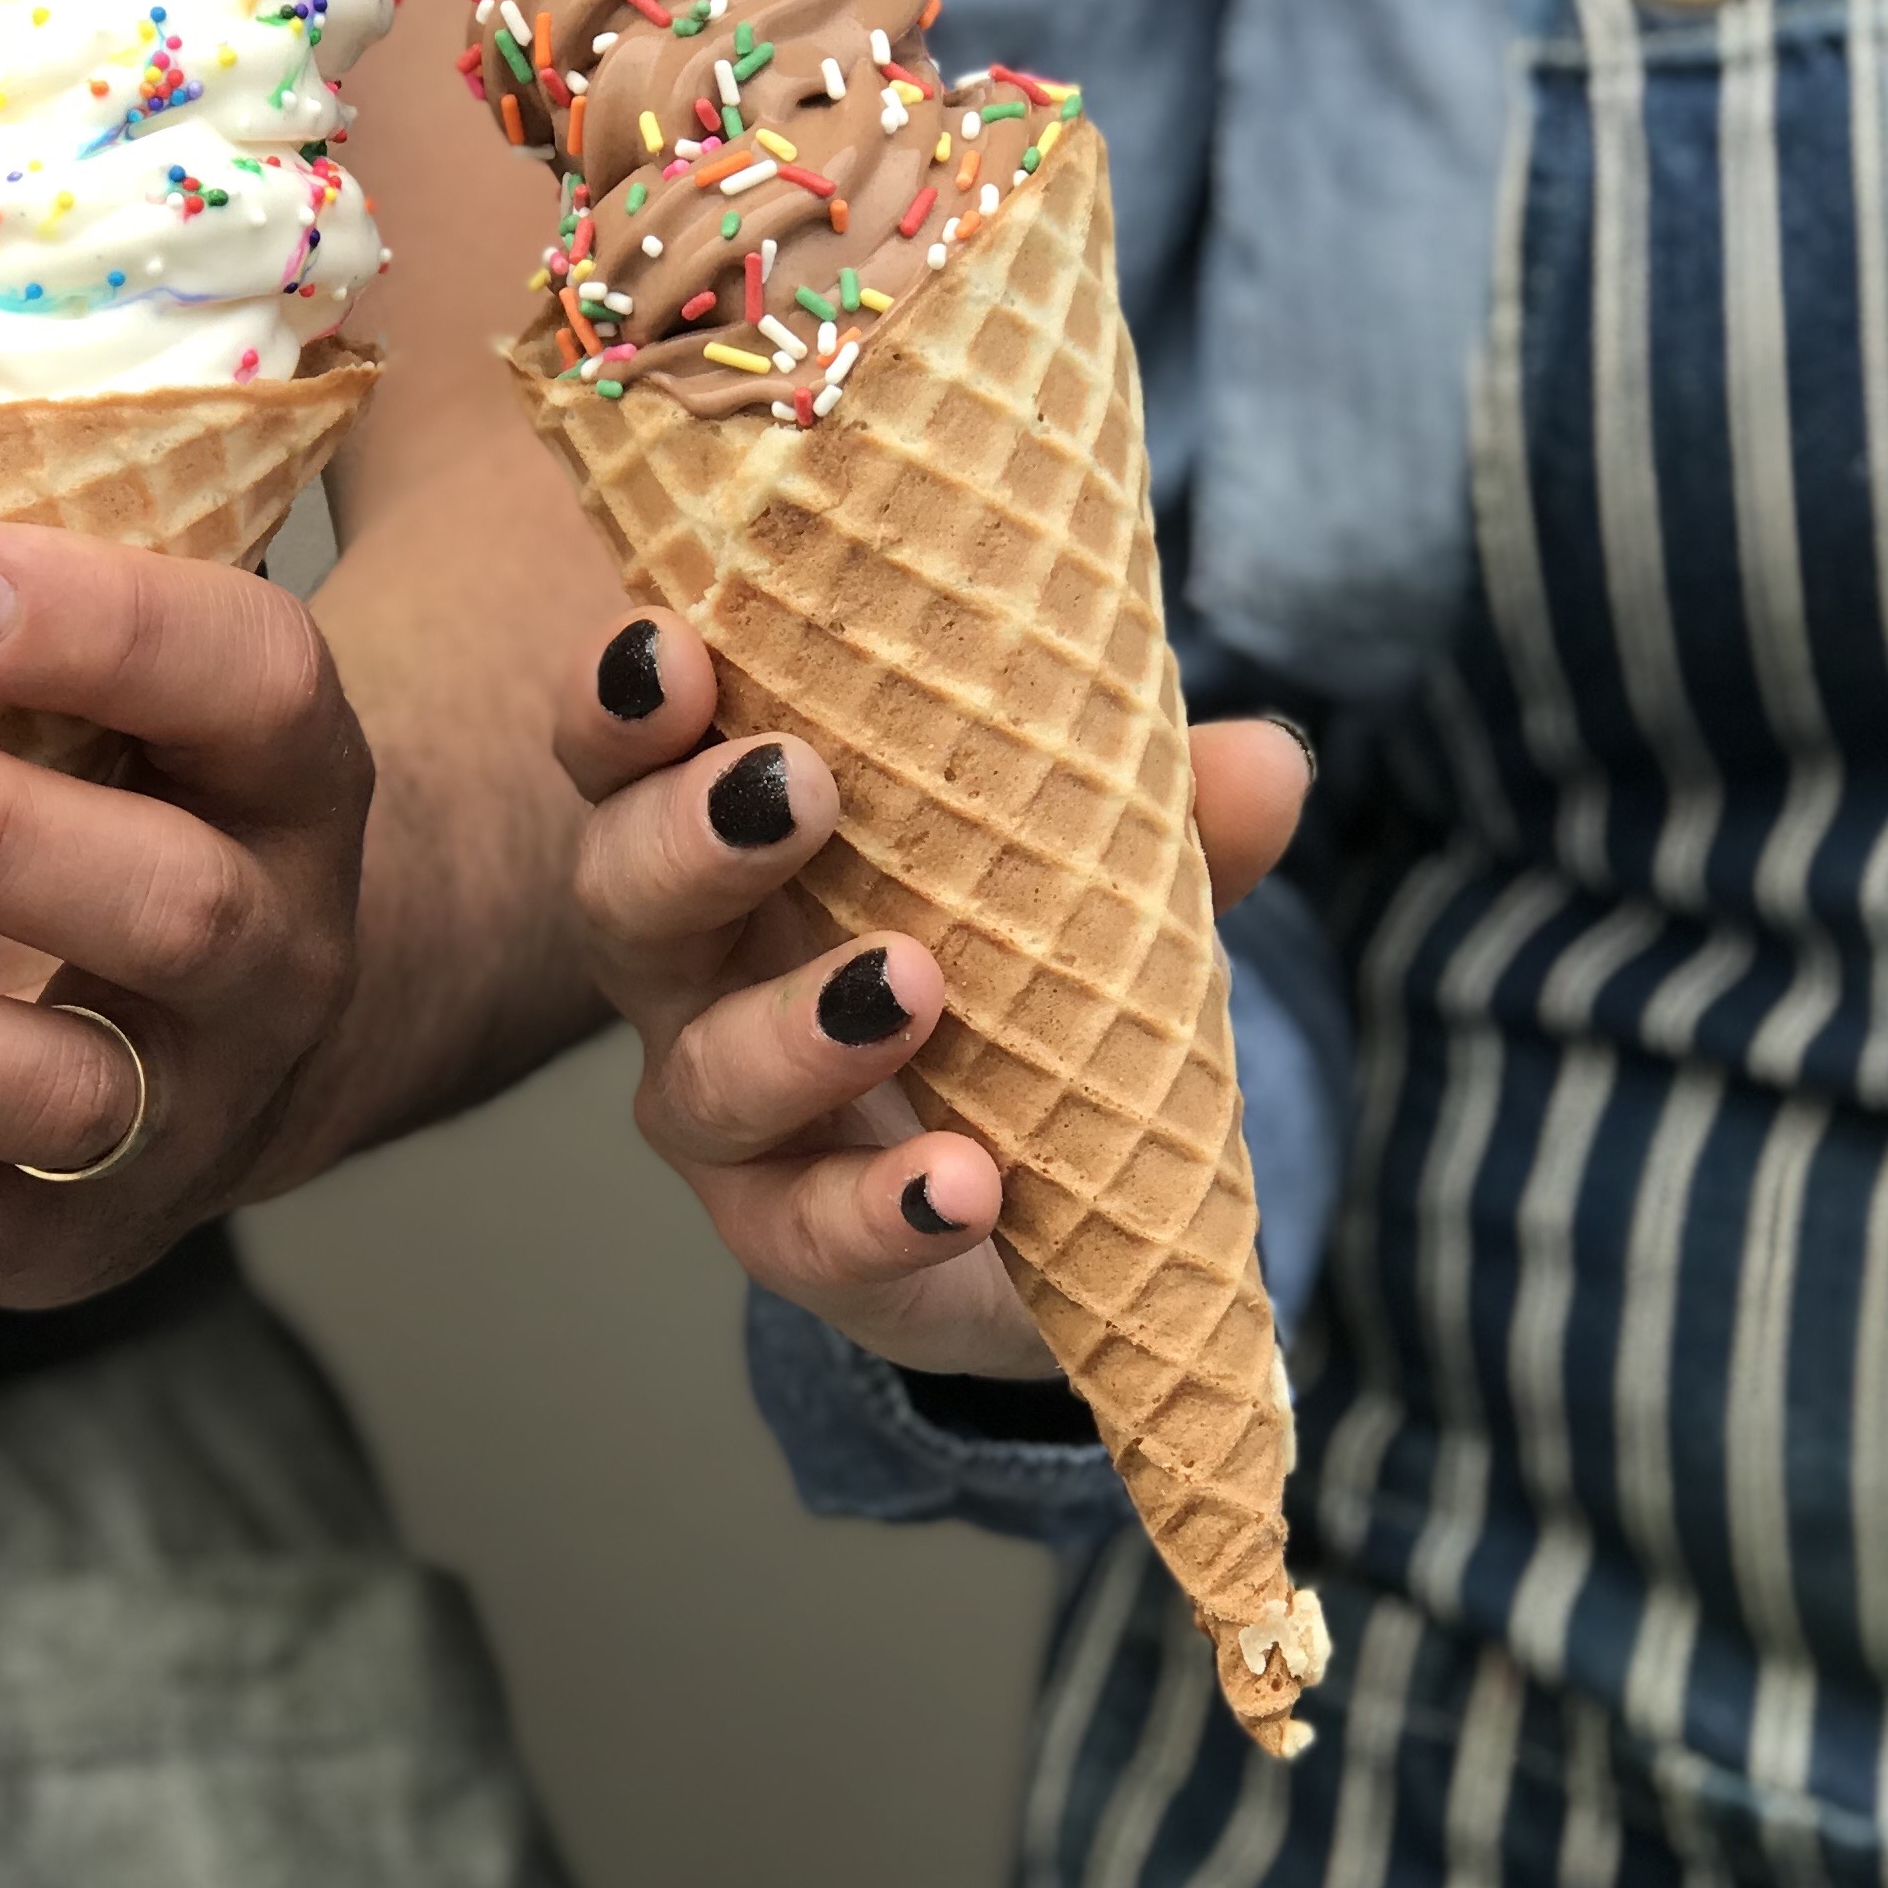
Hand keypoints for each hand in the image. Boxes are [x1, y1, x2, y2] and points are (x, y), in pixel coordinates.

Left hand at [0, 322, 370, 1305]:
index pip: (249, 680)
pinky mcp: (82, 1233)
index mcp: (282, 763)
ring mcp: (189, 1105)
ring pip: (67, 1090)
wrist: (247, 1024)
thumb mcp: (65, 638)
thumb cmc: (110, 773)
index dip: (103, 627)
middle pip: (165, 901)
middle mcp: (274, 942)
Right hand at [553, 607, 1309, 1379]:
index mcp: (728, 845)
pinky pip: (807, 1235)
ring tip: (912, 987)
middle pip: (620, 901)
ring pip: (704, 1077)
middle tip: (798, 789)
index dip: (623, 705)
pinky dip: (881, 1210)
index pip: (630, 760)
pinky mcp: (792, 1240)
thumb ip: (1157, 821)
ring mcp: (727, 1118)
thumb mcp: (1084, 880)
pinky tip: (964, 1185)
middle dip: (688, 838)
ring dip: (796, 1028)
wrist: (1048, 1208)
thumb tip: (1266, 761)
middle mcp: (691, 974)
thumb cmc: (1010, 979)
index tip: (674, 647)